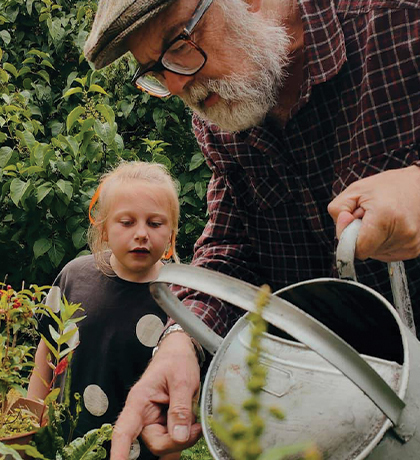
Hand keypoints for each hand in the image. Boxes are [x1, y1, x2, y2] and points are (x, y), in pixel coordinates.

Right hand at [110, 332, 201, 458]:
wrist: (180, 352)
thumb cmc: (177, 361)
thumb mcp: (182, 380)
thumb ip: (180, 408)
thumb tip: (179, 437)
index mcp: (139, 400)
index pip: (124, 430)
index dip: (119, 451)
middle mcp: (142, 413)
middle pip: (154, 442)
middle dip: (177, 441)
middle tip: (197, 427)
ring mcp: (153, 419)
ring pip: (165, 442)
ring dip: (183, 438)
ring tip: (196, 421)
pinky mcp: (163, 422)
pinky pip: (172, 438)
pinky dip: (184, 436)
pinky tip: (193, 428)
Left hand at [328, 165, 419, 261]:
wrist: (418, 185)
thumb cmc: (385, 186)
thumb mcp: (354, 190)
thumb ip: (338, 210)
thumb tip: (341, 230)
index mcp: (385, 218)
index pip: (359, 249)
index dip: (348, 238)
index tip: (353, 221)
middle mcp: (402, 234)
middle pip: (366, 251)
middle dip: (361, 236)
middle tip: (370, 216)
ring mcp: (411, 244)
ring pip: (376, 254)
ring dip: (372, 239)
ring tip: (381, 219)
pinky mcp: (415, 250)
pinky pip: (387, 254)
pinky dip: (383, 242)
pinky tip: (390, 226)